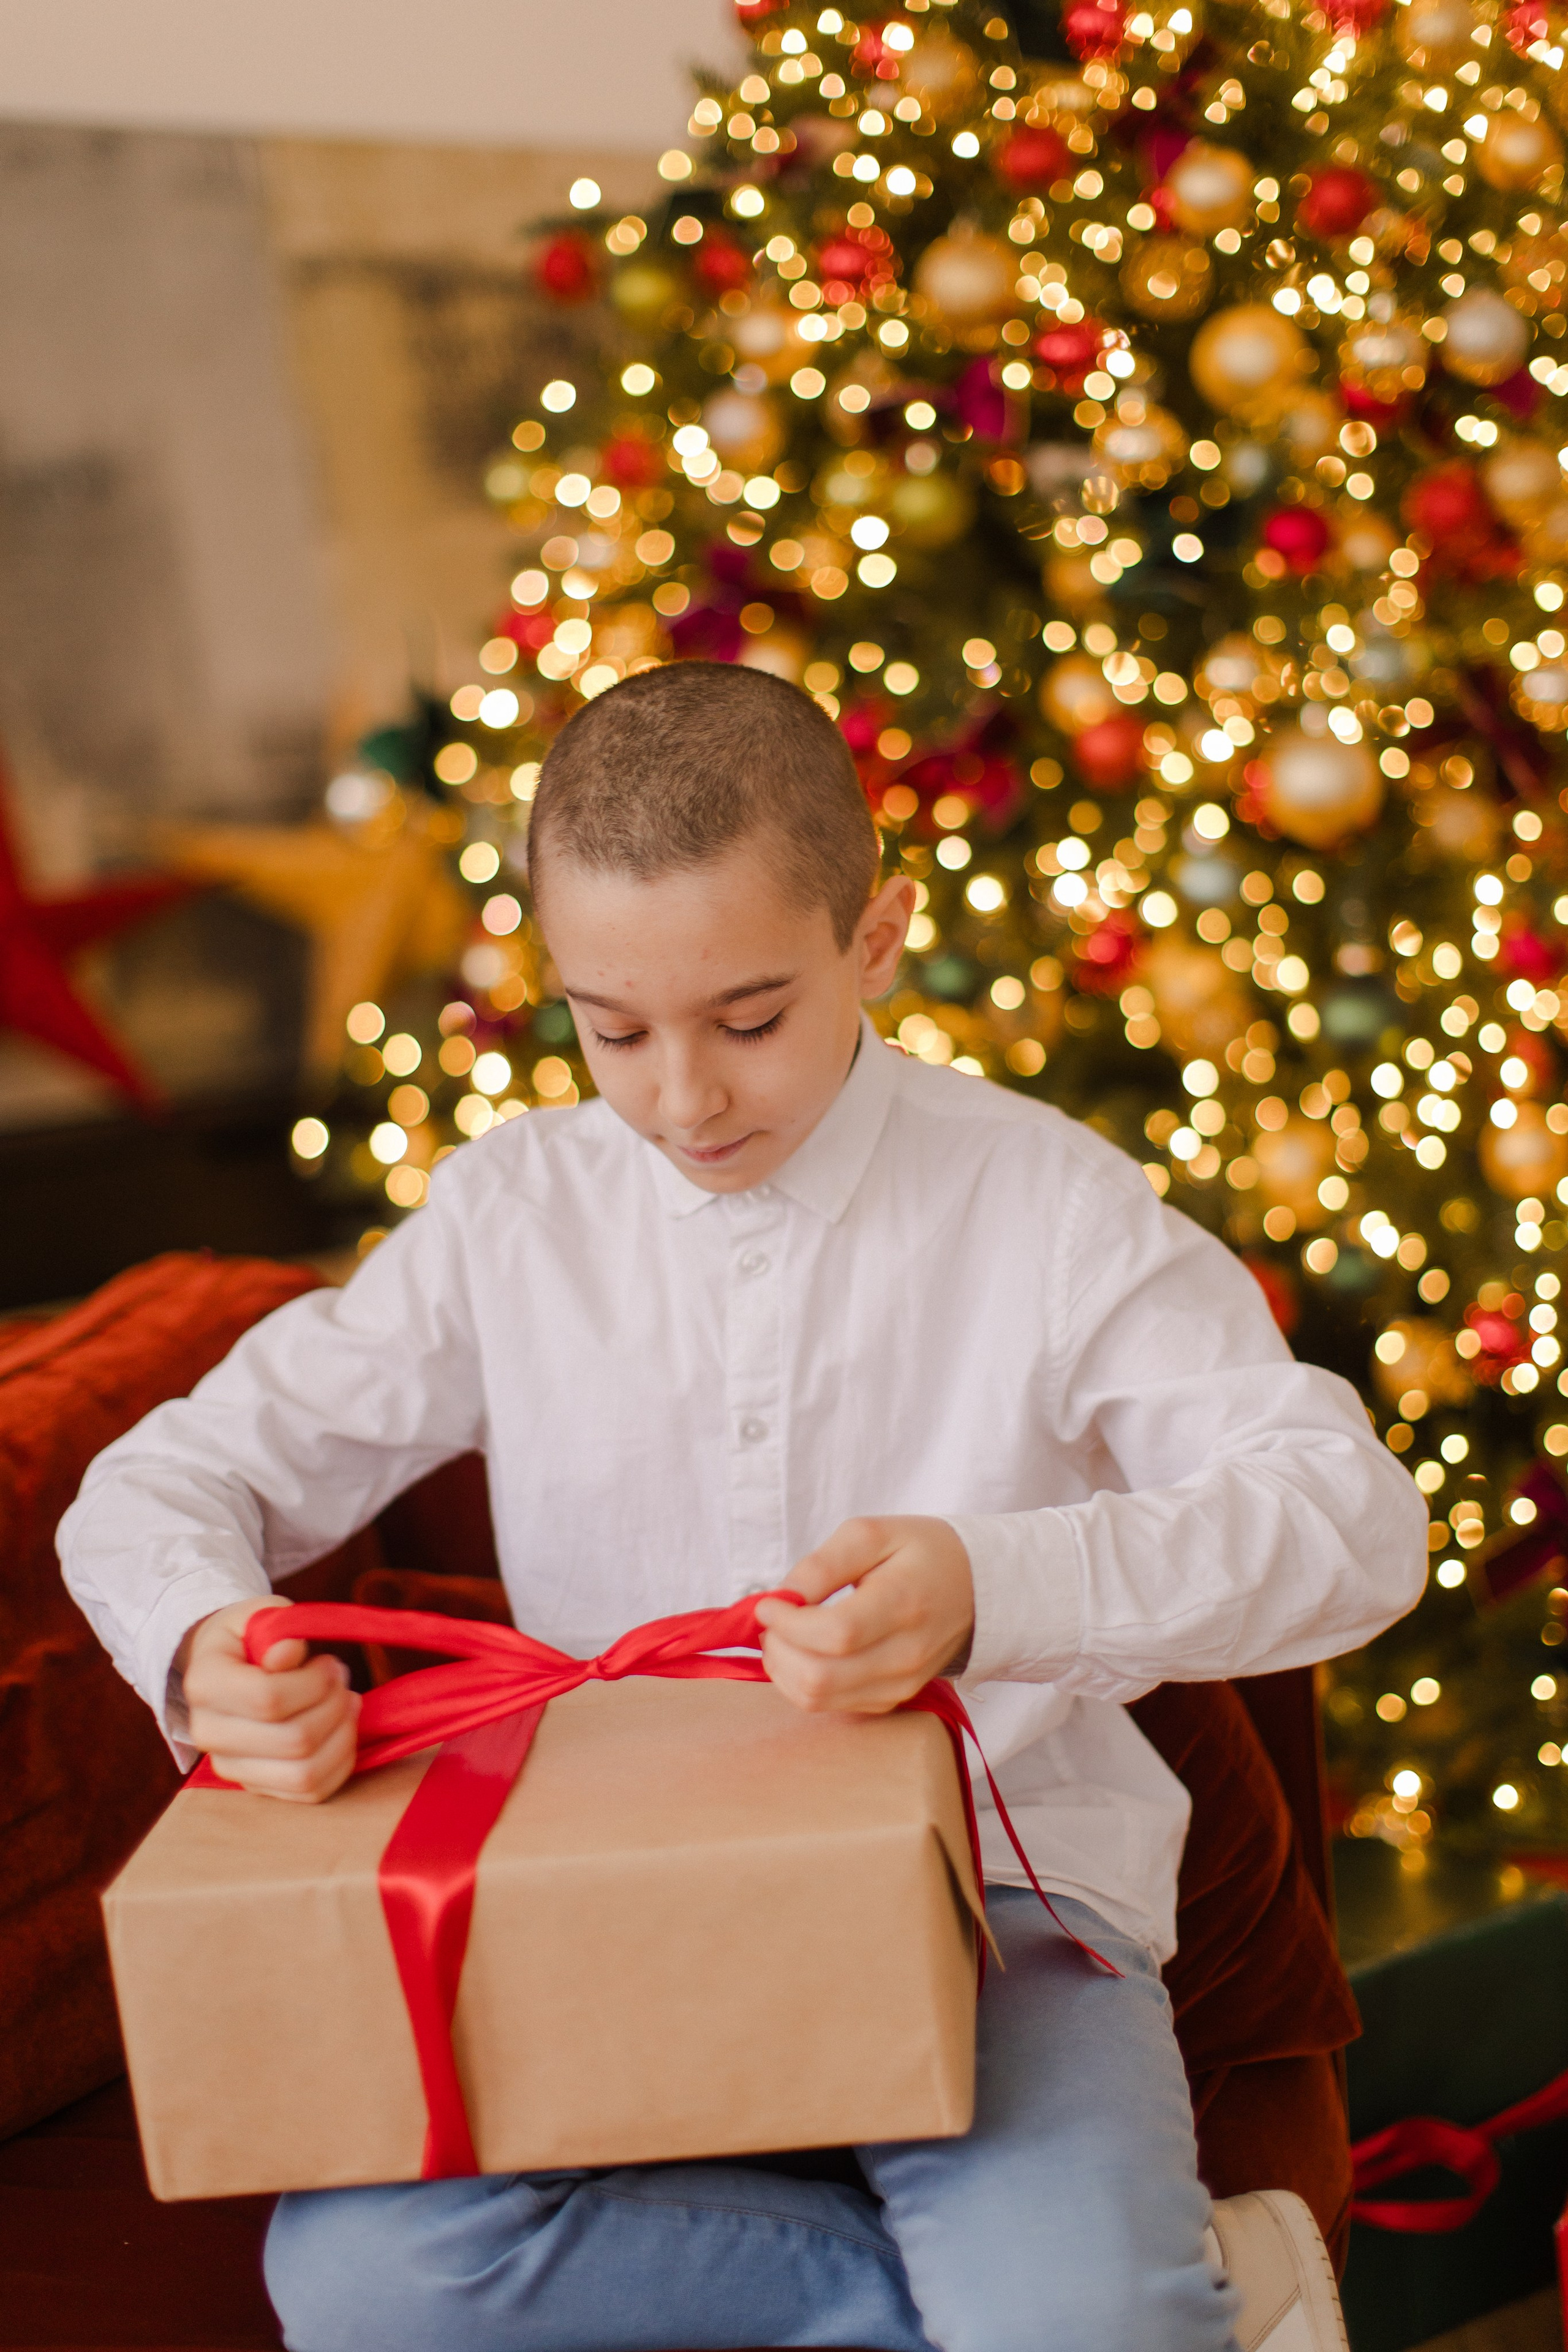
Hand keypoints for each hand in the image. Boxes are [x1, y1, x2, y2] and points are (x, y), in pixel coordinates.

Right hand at [177, 1597, 360, 1801]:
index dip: (314, 1681)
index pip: (269, 1698)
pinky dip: (340, 1762)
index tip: (327, 1662)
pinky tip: (343, 1730)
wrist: (225, 1667)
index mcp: (204, 1683)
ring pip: (305, 1773)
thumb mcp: (261, 1616)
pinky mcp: (255, 1786)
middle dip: (334, 1705)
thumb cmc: (249, 1637)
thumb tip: (289, 1654)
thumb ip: (278, 1628)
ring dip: (342, 1735)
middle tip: (341, 1679)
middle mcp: (207, 1733)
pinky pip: (310, 1792)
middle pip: (294, 1739)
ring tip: (346, 1702)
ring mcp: (230, 1766)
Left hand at [754, 1516, 974, 1715]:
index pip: (835, 1634)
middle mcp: (905, 1655)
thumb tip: (783, 1597)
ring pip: (819, 1699)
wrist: (976, 1588)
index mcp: (904, 1604)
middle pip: (820, 1677)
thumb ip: (823, 1564)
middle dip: (778, 1648)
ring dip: (784, 1669)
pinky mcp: (892, 1699)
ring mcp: (901, 1684)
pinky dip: (803, 1682)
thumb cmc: (921, 1553)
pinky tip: (806, 1652)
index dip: (788, 1623)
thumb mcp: (872, 1534)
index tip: (769, 1602)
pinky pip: (831, 1705)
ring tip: (784, 1635)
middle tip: (772, 1619)